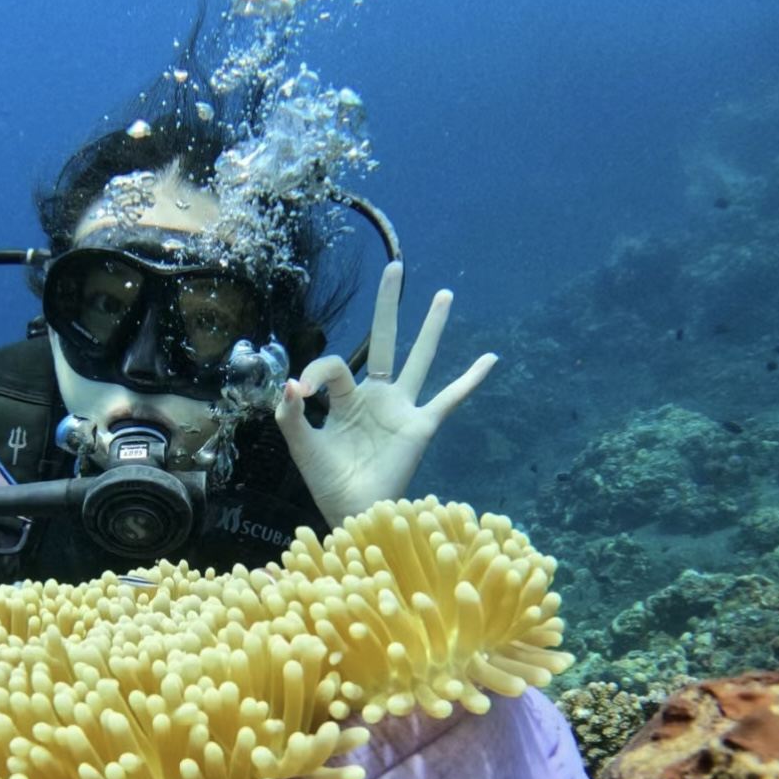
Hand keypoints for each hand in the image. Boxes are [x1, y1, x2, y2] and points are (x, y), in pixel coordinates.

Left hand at [274, 261, 496, 526]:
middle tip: (394, 267)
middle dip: (388, 306)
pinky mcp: (421, 426)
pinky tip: (489, 358)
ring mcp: (401, 408)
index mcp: (345, 399)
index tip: (299, 390)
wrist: (352, 511)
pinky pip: (450, 399)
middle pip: (384, 341)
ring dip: (431, 327)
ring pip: (420, 359)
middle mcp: (376, 397)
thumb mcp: (301, 446)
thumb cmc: (327, 482)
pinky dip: (470, 379)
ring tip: (444, 294)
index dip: (315, 371)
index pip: (333, 367)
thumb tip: (289, 383)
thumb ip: (289, 416)